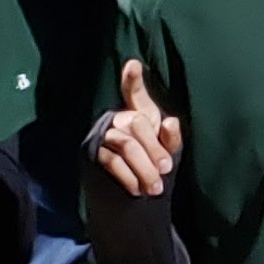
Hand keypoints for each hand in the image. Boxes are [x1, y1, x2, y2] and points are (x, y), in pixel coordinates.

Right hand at [91, 57, 182, 197]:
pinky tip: (137, 189)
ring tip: (156, 188)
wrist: (133, 199)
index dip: (133, 80)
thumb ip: (171, 139)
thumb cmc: (154, 170)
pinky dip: (128, 177)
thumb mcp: (169, 154)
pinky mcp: (91, 153)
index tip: (133, 64)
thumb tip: (170, 121)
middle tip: (166, 170)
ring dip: (144, 168)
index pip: (135, 95)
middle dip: (154, 149)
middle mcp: (118, 119)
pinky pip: (112, 161)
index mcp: (140, 114)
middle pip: (137, 124)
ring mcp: (103, 135)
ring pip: (126, 145)